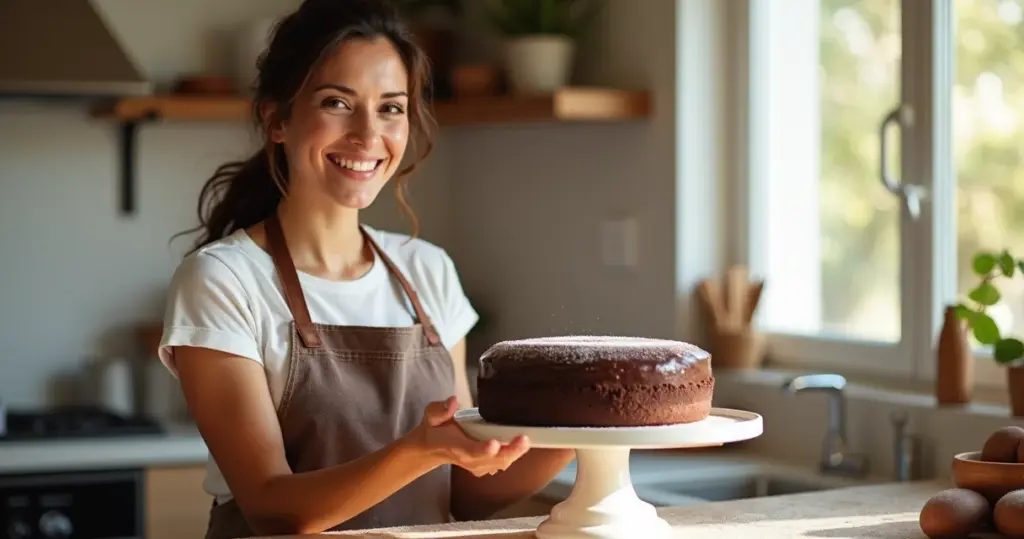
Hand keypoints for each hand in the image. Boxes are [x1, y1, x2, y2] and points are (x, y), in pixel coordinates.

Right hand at [409, 396, 529, 476]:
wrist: (432, 447)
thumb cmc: (435, 429)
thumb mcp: (431, 415)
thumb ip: (440, 410)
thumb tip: (452, 402)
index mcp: (456, 446)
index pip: (471, 451)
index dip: (483, 450)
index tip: (494, 443)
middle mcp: (469, 458)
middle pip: (492, 460)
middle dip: (509, 452)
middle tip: (523, 439)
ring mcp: (479, 464)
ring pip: (500, 463)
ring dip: (514, 454)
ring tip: (526, 441)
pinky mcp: (486, 464)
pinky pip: (501, 463)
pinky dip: (512, 455)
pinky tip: (522, 445)